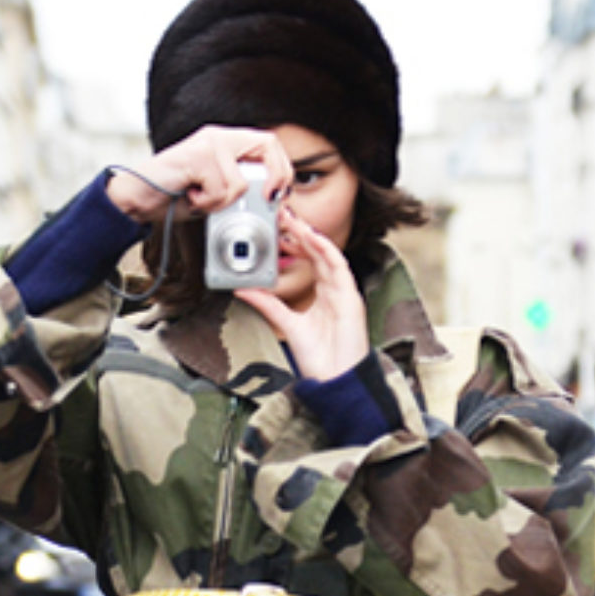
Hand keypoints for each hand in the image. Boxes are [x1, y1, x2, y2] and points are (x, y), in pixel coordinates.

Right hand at [105, 126, 293, 223]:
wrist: (137, 197)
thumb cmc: (174, 197)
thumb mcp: (215, 193)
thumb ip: (240, 190)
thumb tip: (270, 204)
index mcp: (226, 143)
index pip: (268, 143)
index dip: (282, 168)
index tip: (279, 194)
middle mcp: (218, 137)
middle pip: (267, 144)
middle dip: (275, 177)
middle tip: (267, 199)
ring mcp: (208, 143)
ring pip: (240, 181)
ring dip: (222, 202)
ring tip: (200, 200)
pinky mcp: (197, 156)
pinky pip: (220, 189)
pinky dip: (206, 203)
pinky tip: (190, 197)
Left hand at [236, 210, 368, 382]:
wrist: (335, 381)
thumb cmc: (319, 360)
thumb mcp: (287, 324)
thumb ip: (268, 304)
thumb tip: (243, 289)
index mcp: (324, 295)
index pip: (312, 259)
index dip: (298, 241)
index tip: (280, 226)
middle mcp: (335, 290)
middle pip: (320, 252)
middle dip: (302, 232)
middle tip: (282, 214)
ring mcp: (344, 293)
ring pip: (329, 255)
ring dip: (312, 236)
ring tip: (293, 220)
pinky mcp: (351, 298)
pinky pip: (340, 267)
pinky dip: (326, 250)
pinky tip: (312, 238)